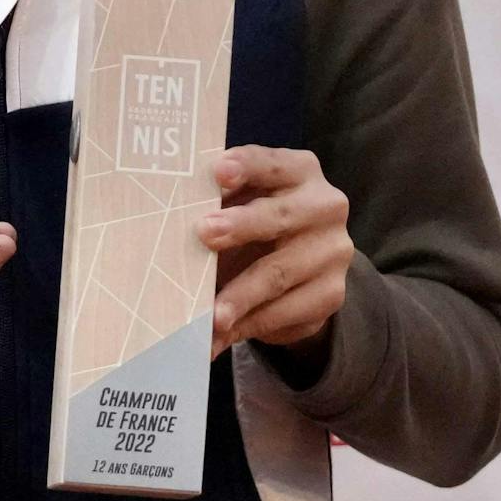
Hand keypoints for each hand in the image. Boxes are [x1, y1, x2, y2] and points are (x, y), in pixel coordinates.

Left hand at [204, 146, 352, 353]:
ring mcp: (332, 252)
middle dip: (240, 226)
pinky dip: (248, 325)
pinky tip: (221, 336)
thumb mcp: (241, 204)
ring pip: (279, 274)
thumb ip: (218, 202)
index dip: (246, 166)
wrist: (302, 266)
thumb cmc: (255, 221)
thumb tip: (168, 215)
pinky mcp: (330, 294)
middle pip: (280, 216)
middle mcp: (325, 206)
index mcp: (298, 171)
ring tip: (209, 316)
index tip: (218, 172)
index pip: (271, 163)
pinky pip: (286, 312)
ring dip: (240, 296)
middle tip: (203, 235)